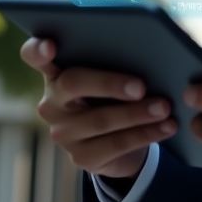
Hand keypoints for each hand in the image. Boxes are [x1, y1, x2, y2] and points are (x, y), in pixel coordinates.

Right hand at [20, 38, 176, 179]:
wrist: (123, 139)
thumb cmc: (118, 93)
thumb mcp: (116, 72)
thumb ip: (120, 56)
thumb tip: (153, 45)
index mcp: (57, 71)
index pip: (34, 55)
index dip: (38, 49)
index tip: (51, 45)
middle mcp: (52, 101)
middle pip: (74, 83)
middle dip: (109, 83)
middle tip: (141, 86)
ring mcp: (63, 132)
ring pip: (100, 119)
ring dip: (137, 113)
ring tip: (165, 107)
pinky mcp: (82, 156)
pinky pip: (117, 144)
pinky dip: (147, 133)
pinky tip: (167, 126)